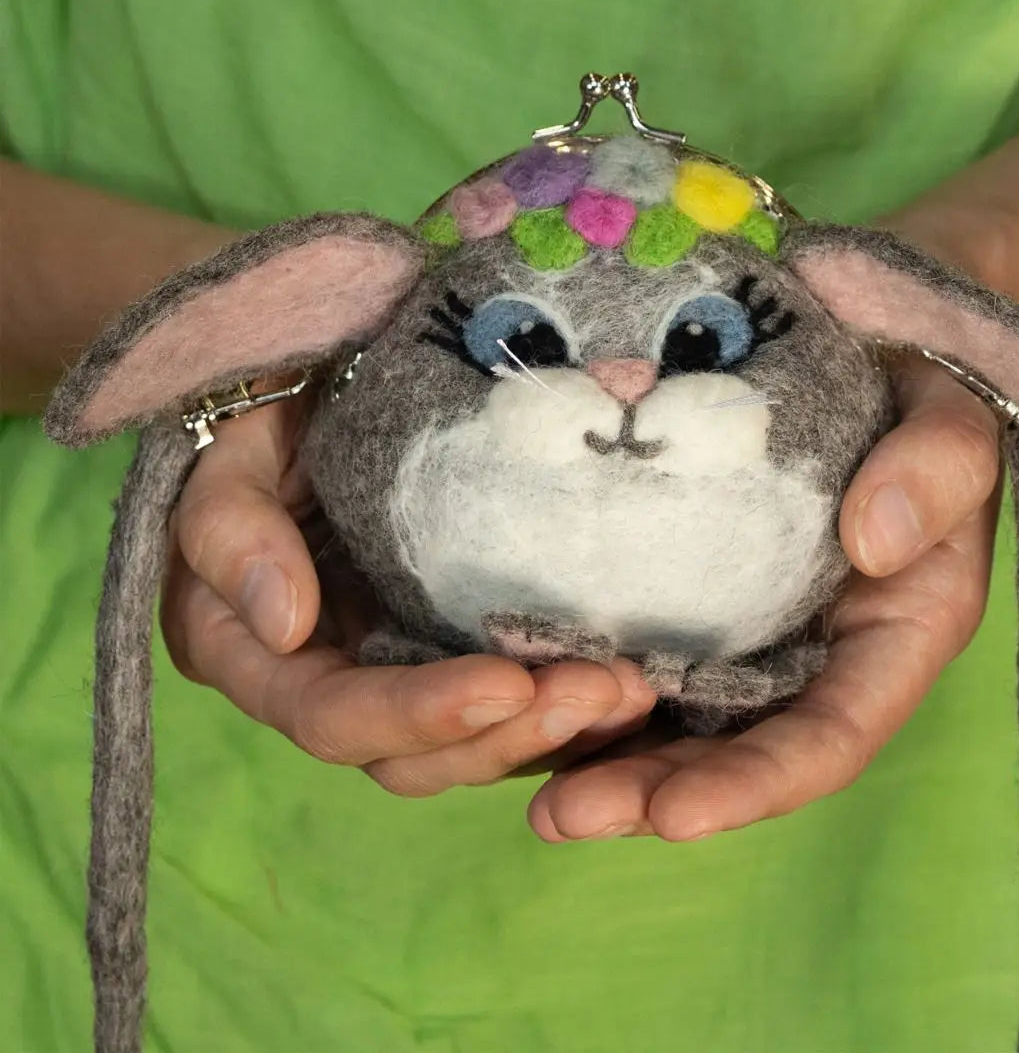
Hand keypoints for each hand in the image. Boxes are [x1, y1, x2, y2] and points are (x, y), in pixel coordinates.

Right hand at [160, 397, 656, 795]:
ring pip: (473, 748)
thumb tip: (287, 626)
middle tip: (600, 691)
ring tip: (632, 691)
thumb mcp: (234, 462)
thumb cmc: (271, 432)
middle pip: (415, 758)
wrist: (324, 410)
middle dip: (510, 735)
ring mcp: (401, 681)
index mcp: (261, 661)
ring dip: (554, 733)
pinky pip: (513, 713)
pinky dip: (570, 714)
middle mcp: (335, 690)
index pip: (333, 716)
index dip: (419, 712)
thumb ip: (233, 532)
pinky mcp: (457, 662)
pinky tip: (633, 686)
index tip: (506, 686)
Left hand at [526, 353, 1002, 840]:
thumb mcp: (950, 419)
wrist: (863, 354)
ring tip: (525, 792)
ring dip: (601, 762)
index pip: (827, 737)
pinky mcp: (686, 597)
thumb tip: (874, 541)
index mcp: (888, 642)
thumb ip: (937, 470)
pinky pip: (634, 653)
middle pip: (731, 753)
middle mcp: (811, 659)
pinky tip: (515, 700)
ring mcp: (743, 633)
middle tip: (559, 816)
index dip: (754, 783)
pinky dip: (581, 688)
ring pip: (672, 721)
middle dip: (650, 793)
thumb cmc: (919, 391)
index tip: (677, 818)